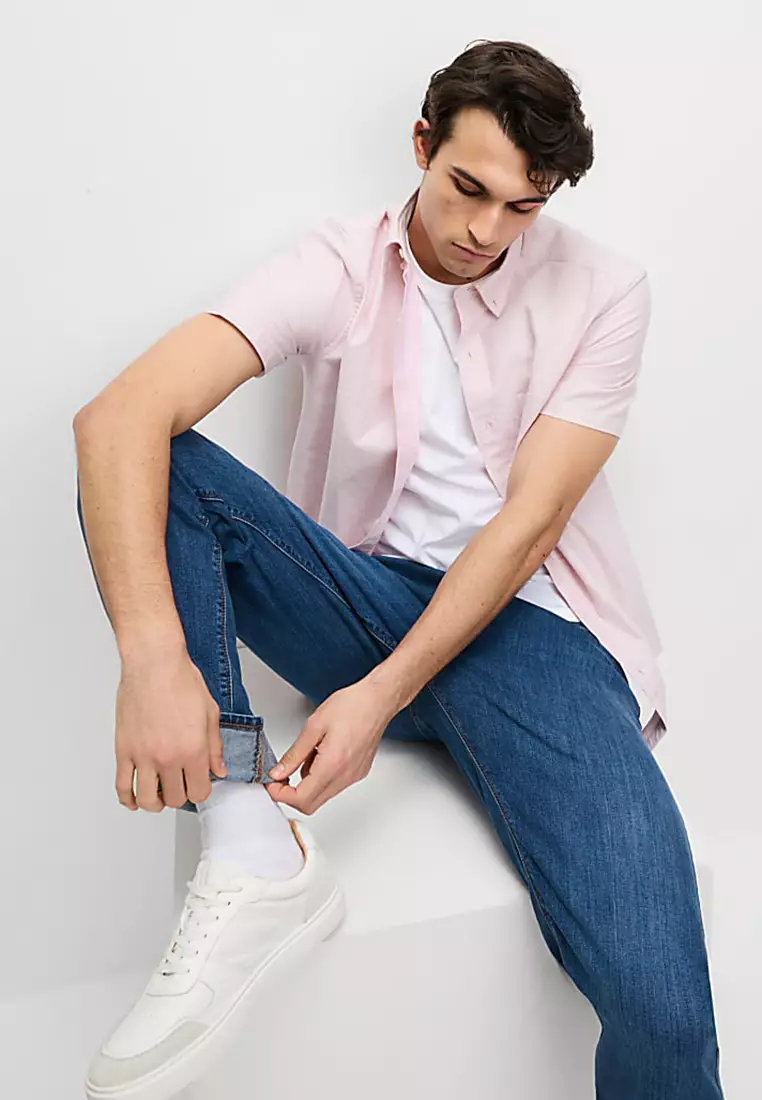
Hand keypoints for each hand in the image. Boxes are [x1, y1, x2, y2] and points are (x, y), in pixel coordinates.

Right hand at [115, 649, 226, 811]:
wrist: (153, 663)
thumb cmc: (181, 680)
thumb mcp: (210, 713)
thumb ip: (215, 746)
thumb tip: (218, 769)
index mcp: (193, 750)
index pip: (199, 791)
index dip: (201, 790)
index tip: (198, 783)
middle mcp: (168, 757)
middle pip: (175, 798)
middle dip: (180, 794)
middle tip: (180, 783)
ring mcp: (143, 756)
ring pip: (148, 800)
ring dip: (156, 802)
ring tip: (160, 793)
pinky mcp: (123, 750)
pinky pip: (122, 787)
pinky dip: (128, 799)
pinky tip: (135, 798)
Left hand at [265, 677, 399, 813]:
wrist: (377, 700)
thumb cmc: (351, 706)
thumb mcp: (313, 726)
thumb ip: (294, 754)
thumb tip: (278, 773)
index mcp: (332, 765)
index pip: (301, 799)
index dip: (280, 794)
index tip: (272, 782)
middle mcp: (344, 776)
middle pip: (311, 804)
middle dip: (291, 794)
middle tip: (281, 774)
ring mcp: (353, 776)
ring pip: (322, 795)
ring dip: (307, 783)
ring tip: (310, 752)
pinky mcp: (358, 773)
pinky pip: (333, 785)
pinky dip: (321, 776)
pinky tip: (323, 753)